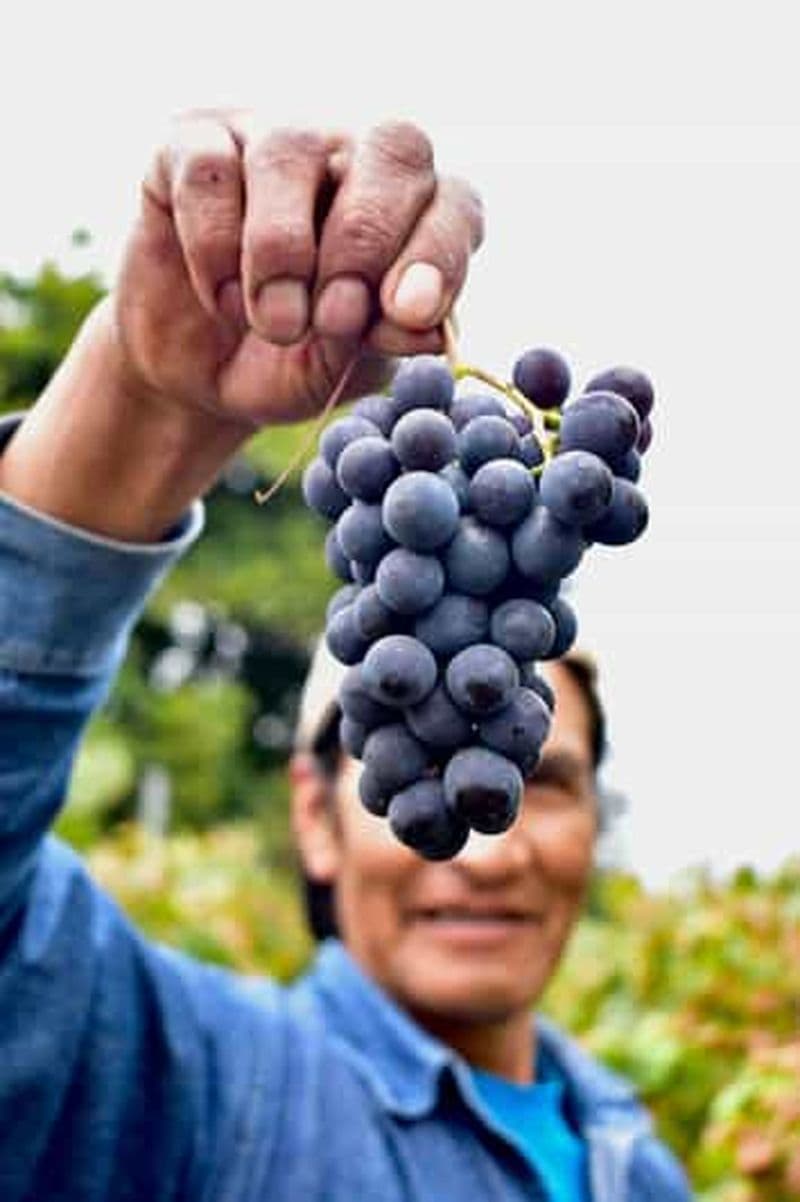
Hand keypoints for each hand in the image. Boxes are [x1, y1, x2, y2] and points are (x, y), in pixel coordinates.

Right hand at [111, 111, 483, 427]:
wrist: (192, 379)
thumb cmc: (285, 367)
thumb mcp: (338, 374)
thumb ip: (381, 344)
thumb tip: (431, 331)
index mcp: (412, 214)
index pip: (454, 203)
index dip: (439, 251)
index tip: (409, 310)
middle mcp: (354, 159)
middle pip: (393, 148)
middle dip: (364, 241)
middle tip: (334, 318)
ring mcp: (275, 140)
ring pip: (290, 149)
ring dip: (280, 252)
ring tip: (272, 324)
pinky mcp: (193, 144)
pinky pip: (210, 169)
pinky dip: (213, 245)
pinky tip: (218, 296)